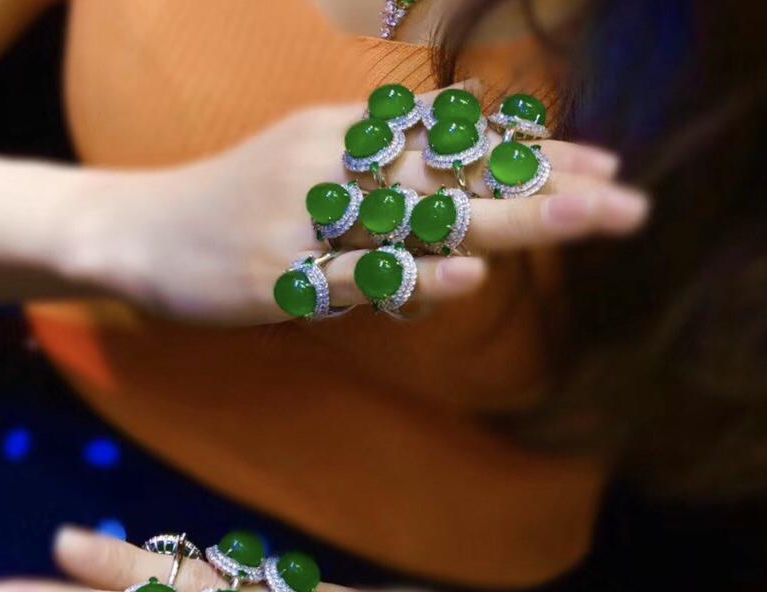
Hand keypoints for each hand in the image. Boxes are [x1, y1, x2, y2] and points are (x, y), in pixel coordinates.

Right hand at [62, 82, 647, 323]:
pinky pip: (352, 278)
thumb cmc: (236, 208)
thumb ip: (382, 193)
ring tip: (588, 220)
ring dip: (508, 221)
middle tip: (629, 202)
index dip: (534, 155)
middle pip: (457, 176)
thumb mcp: (312, 176)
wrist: (137, 232)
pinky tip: (467, 279)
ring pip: (420, 219)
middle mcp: (335, 164)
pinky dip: (411, 277)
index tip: (607, 167)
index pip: (459, 143)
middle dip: (548, 189)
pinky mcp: (274, 273)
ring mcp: (305, 219)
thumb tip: (454, 223)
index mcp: (347, 138)